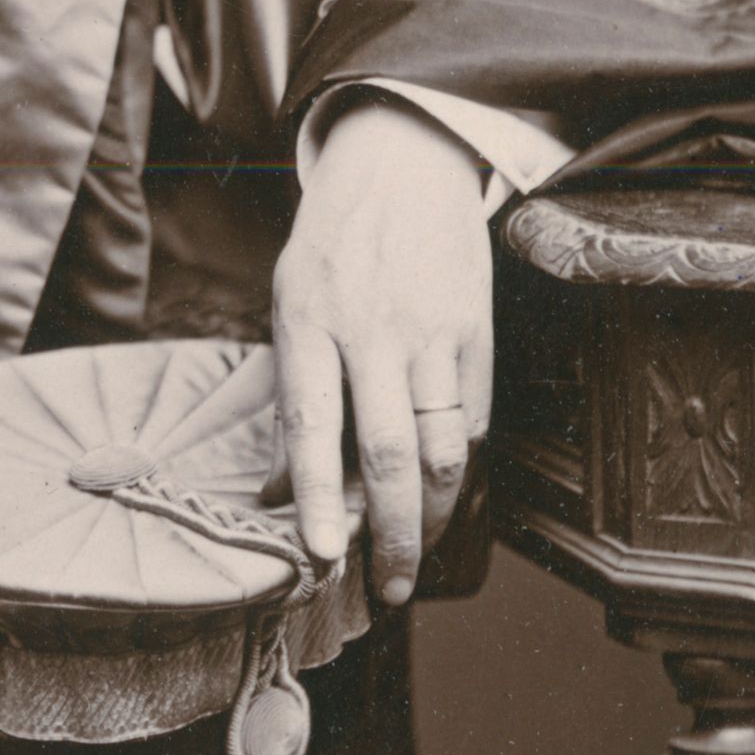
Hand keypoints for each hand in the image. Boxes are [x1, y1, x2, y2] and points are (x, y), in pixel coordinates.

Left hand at [268, 99, 493, 609]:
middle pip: (390, 452)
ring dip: (434, 516)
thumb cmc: (332, 248)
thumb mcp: (289, 306)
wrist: (400, 165)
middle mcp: (371, 330)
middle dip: (391, 534)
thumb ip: (292, 397)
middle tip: (387, 589)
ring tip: (417, 555)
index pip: (313, 424)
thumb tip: (279, 494)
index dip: (318, 495)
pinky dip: (457, 466)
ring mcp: (430, 330)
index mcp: (308, 323)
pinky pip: (472, 418)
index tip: (319, 555)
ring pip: (443, 447)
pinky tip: (441, 492)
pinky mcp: (476, 330)